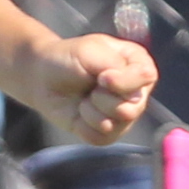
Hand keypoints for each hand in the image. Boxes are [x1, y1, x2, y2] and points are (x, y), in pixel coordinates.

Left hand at [32, 34, 154, 143]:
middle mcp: (137, 91)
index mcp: (138, 64)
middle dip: (103, 99)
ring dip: (92, 112)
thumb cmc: (67, 59)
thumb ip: (114, 64)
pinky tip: (80, 112)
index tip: (101, 77)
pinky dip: (84, 126)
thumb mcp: (89, 51)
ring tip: (84, 99)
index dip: (122, 81)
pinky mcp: (109, 133)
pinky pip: (102, 138)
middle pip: (133, 107)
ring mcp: (125, 114)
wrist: (42, 79)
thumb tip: (131, 93)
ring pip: (117, 124)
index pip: (146, 77)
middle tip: (91, 88)